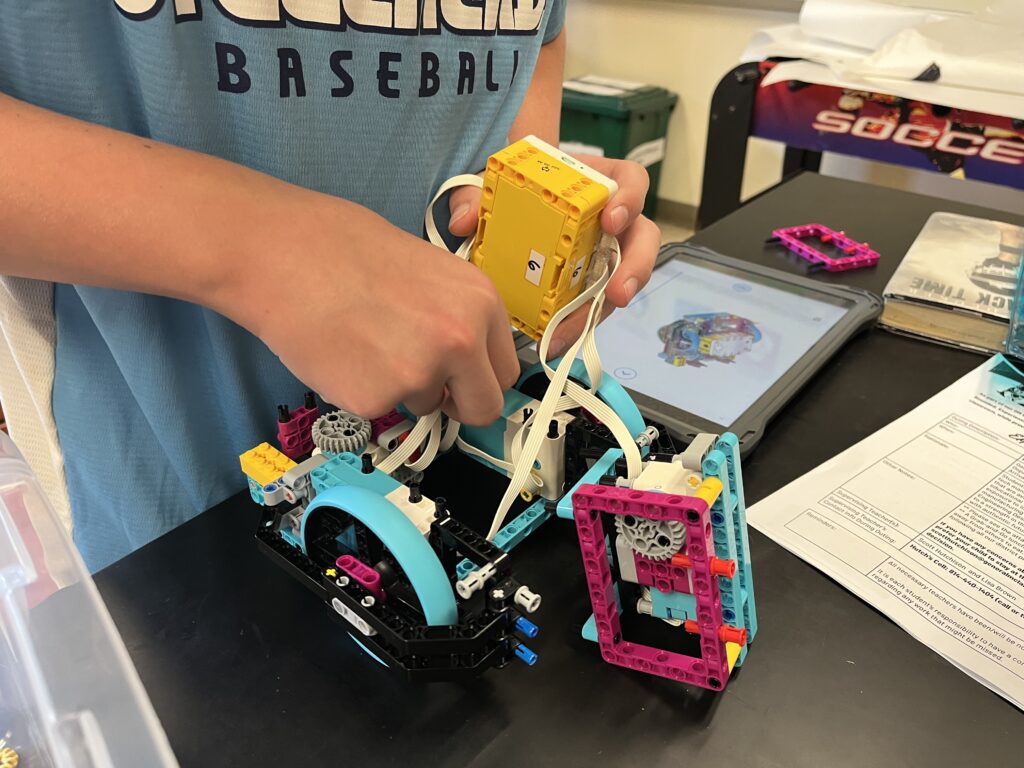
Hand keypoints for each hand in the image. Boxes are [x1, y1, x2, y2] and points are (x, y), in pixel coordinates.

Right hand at [236, 198, 519, 426]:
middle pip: (483, 407)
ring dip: (401, 388)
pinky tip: (341, 353)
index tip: (461, 378)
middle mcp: (462, 340)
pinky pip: (379, 409)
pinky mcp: (375, 400)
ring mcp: (420, 374)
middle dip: (457, 404)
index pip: (506, 370)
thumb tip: (465, 357)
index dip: (479, 377)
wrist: (281, 252)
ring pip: (425, 407)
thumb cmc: (343, 247)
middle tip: (423, 383)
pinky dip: (361, 391)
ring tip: (363, 342)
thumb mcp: (427, 270)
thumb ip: (455, 314)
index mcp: (481, 301)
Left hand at [449, 154, 659, 357]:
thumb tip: (463, 219)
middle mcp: (610, 220)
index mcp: (596, 184)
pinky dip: (579, 323)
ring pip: (623, 279)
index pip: (630, 181)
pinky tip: (556, 338)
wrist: (501, 216)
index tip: (612, 218)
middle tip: (616, 290)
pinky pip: (596, 305)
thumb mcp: (490, 187)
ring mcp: (604, 255)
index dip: (631, 198)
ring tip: (580, 327)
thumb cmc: (509, 192)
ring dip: (605, 308)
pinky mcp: (591, 285)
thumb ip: (473, 195)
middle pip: (643, 238)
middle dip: (635, 265)